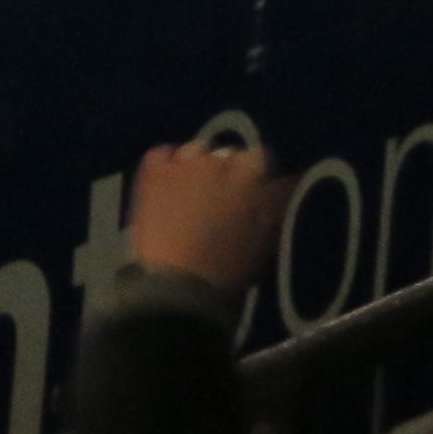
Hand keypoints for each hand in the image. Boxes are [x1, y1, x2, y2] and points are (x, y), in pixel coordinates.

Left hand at [130, 139, 295, 296]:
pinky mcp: (156, 167)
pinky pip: (162, 153)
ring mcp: (188, 161)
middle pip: (230, 154)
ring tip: (190, 191)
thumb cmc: (228, 272)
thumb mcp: (264, 242)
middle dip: (228, 171)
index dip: (258, 176)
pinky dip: (166, 165)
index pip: (264, 160)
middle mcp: (225, 162)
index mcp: (257, 181)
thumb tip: (276, 189)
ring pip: (198, 150)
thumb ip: (273, 208)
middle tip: (220, 196)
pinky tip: (166, 184)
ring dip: (198, 166)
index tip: (254, 191)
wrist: (178, 283)